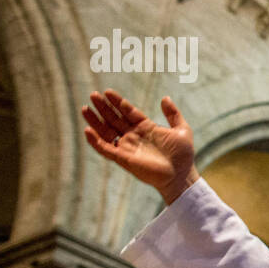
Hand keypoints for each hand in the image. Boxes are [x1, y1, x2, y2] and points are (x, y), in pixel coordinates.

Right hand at [81, 89, 199, 204]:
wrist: (181, 175)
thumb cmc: (183, 155)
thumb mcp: (182, 129)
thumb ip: (173, 114)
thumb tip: (165, 98)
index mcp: (146, 127)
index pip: (128, 111)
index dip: (118, 102)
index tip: (108, 92)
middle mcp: (134, 136)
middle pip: (114, 119)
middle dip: (103, 107)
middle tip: (93, 95)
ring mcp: (127, 146)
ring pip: (106, 132)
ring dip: (95, 121)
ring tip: (85, 108)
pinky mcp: (123, 158)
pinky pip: (105, 149)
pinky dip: (95, 141)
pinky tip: (88, 130)